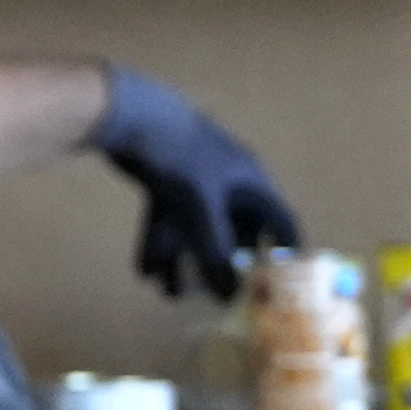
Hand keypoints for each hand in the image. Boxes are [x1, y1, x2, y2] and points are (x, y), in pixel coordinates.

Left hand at [94, 67, 300, 298]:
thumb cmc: (176, 153)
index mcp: (249, 180)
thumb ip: (215, 248)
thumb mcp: (201, 203)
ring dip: (188, 262)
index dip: (283, 251)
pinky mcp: (169, 184)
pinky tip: (148, 272)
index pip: (280, 219)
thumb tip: (229, 294)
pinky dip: (163, 247)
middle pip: (238, 232)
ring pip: (200, 231)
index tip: (280, 283)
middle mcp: (229, 183)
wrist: (126, 114)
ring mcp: (198, 183)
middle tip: (219, 295)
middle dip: (226, 265)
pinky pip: (173, 225)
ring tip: (174, 292)